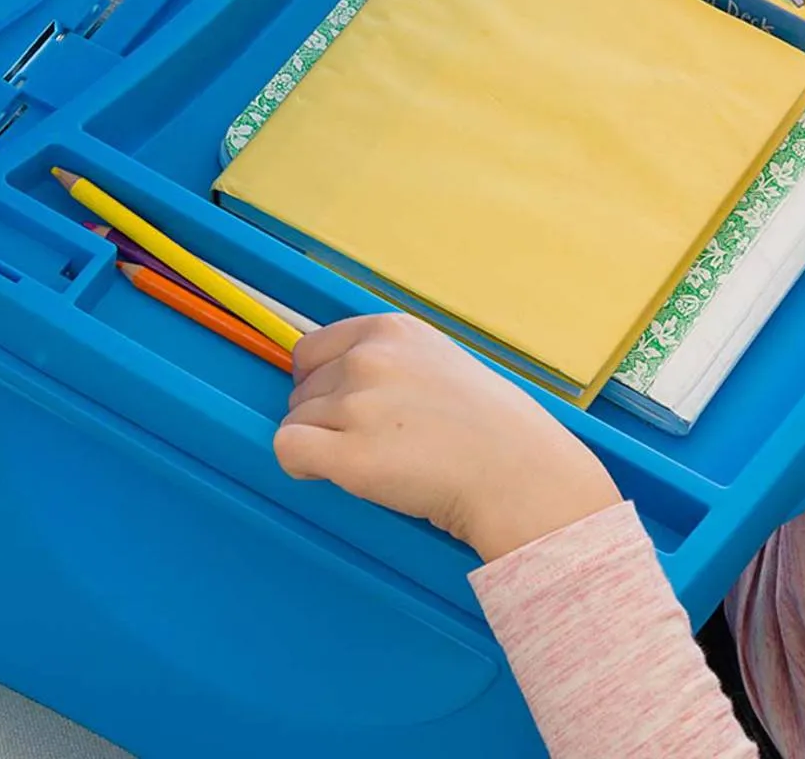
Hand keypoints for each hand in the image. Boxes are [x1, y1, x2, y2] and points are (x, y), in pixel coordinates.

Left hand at [275, 313, 620, 561]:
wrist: (517, 470)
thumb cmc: (488, 425)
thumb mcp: (438, 360)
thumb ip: (387, 359)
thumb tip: (334, 379)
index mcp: (390, 331)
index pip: (311, 350)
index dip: (321, 383)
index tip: (344, 406)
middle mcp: (368, 359)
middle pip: (301, 389)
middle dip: (325, 416)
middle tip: (377, 440)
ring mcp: (356, 404)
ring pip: (295, 421)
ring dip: (320, 444)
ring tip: (376, 458)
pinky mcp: (348, 454)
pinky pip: (287, 449)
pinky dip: (303, 466)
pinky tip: (339, 473)